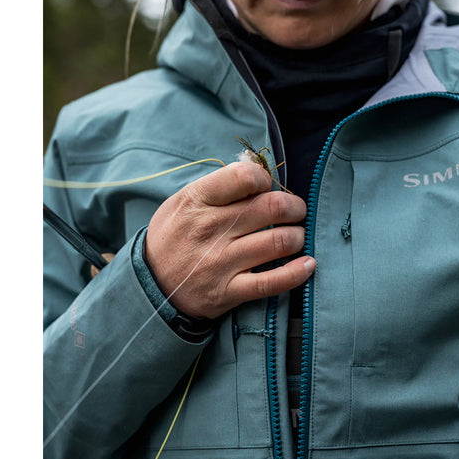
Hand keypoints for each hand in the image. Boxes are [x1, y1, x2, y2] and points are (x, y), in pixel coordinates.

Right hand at [144, 162, 314, 318]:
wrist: (150, 285)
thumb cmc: (174, 236)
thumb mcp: (184, 201)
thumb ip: (219, 185)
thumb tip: (256, 167)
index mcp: (197, 200)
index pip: (245, 177)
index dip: (266, 179)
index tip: (268, 188)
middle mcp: (210, 229)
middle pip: (272, 207)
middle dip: (295, 207)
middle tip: (296, 212)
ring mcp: (220, 262)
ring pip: (279, 241)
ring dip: (298, 237)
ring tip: (296, 236)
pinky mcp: (229, 291)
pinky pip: (273, 282)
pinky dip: (297, 272)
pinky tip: (308, 264)